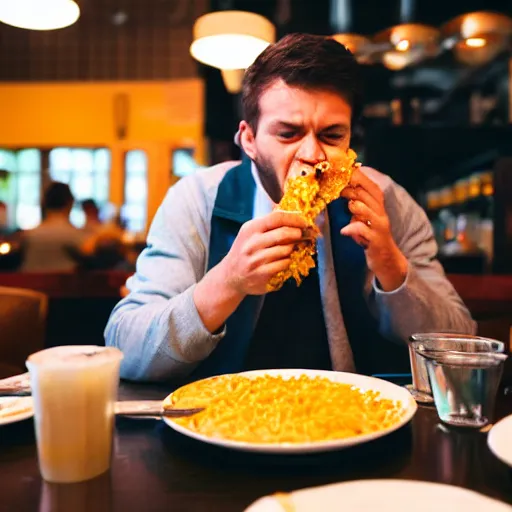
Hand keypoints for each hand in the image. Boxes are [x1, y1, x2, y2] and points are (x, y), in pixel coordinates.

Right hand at [220, 210, 308, 295]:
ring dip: (292, 249)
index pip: (276, 217)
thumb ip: (269, 223)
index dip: (294, 218)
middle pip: (283, 233)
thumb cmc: (245, 250)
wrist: (230, 275)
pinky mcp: (260, 274)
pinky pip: (283, 264)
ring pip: (285, 250)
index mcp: (250, 229)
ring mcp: (255, 260)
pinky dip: (287, 261)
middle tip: (302, 235)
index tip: (304, 222)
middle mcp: (251, 243)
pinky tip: (284, 260)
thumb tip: (292, 211)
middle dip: (297, 233)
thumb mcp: (251, 232)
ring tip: (290, 248)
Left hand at [340, 168, 407, 290]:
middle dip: (350, 188)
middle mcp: (380, 213)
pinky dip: (352, 229)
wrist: (387, 260)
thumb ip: (356, 204)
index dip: (357, 177)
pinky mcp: (375, 240)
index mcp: (377, 205)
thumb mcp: (364, 218)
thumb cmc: (371, 236)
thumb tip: (342, 189)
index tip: (341, 173)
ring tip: (347, 208)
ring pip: (366, 209)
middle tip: (335, 187)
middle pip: (367, 194)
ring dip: (354, 206)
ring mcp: (379, 226)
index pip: (370, 185)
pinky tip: (344, 231)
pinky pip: (363, 230)